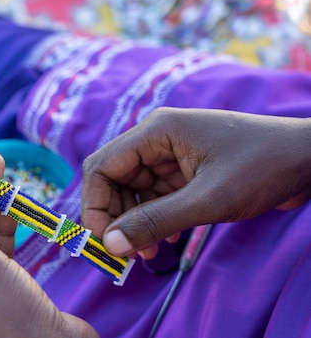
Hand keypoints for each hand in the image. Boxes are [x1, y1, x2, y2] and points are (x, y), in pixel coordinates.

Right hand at [82, 107, 310, 258]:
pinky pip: (155, 197)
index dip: (95, 205)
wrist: (308, 159)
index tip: (103, 240)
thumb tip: (110, 244)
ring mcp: (170, 155)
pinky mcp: (184, 171)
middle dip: (115, 217)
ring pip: (133, 191)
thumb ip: (155, 222)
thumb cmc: (262, 168)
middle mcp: (156, 140)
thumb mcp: (208, 200)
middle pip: (114, 180)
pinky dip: (153, 219)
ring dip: (134, 222)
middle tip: (126, 253)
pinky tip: (164, 241)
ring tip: (147, 253)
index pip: (103, 167)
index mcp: (155, 132)